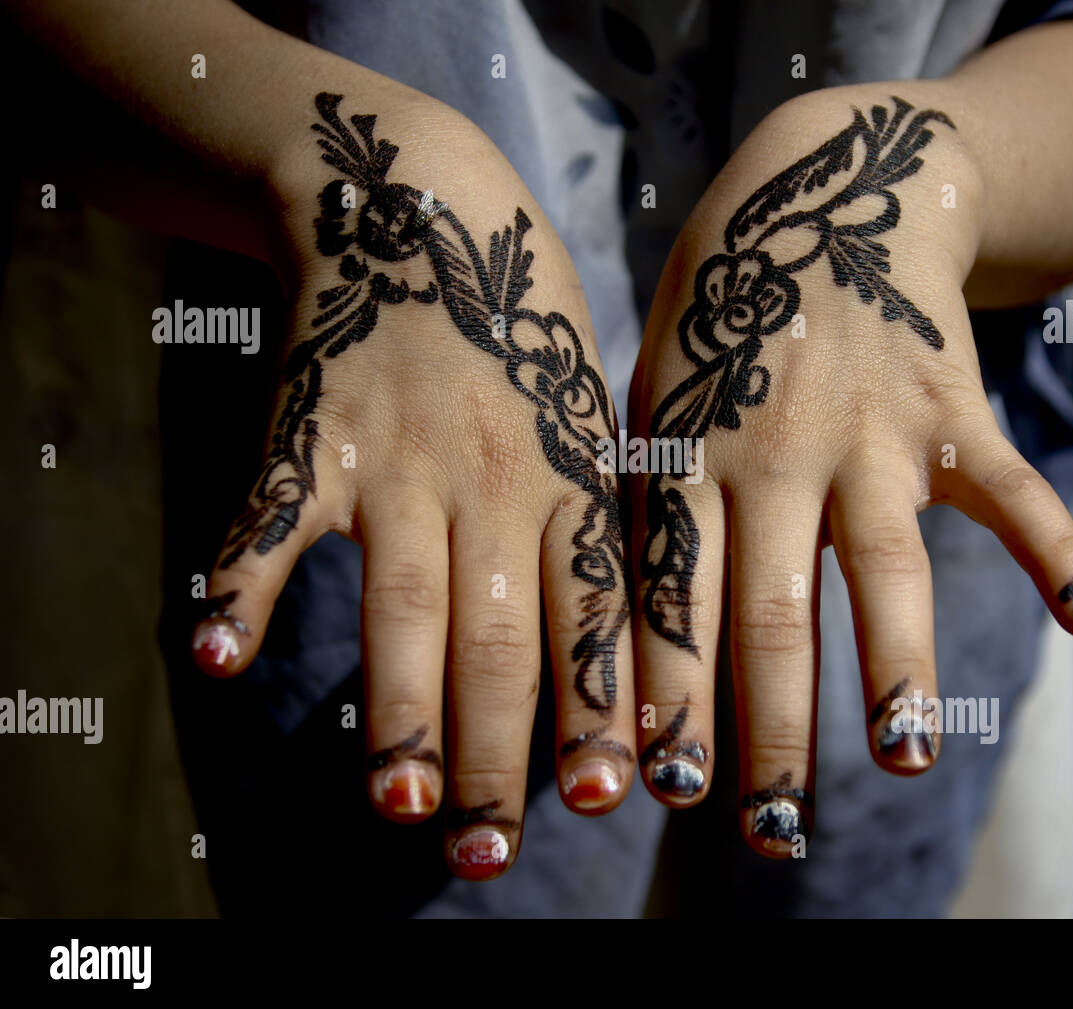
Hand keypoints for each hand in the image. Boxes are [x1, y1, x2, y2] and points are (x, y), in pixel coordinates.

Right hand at [190, 93, 634, 879]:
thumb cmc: (528, 330)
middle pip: (499, 636)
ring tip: (393, 801)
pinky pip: (273, 516)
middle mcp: (495, 478)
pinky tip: (215, 651)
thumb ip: (601, 521)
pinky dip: (242, 579)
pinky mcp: (313, 433)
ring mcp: (401, 457)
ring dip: (396, 706)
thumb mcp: (594, 412)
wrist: (428, 203)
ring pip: (403, 601)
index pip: (594, 614)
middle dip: (494, 749)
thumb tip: (632, 653)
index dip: (600, 704)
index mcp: (575, 479)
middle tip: (486, 852)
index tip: (607, 793)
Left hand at [628, 87, 1072, 857]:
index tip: (664, 786)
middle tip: (770, 828)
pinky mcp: (950, 408)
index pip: (672, 596)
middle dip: (769, 727)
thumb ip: (648, 502)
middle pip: (770, 610)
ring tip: (899, 757)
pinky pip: (1007, 485)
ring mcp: (870, 430)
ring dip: (894, 663)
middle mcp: (775, 450)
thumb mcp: (656, 392)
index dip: (668, 693)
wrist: (817, 189)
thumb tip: (622, 636)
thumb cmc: (716, 317)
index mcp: (689, 453)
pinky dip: (1055, 547)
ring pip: (883, 564)